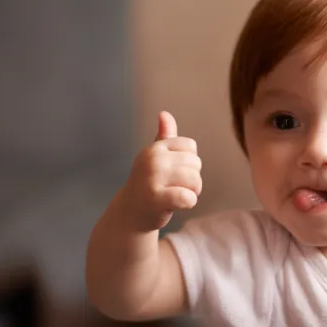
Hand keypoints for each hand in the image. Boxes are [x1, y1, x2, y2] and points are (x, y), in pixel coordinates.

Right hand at [122, 111, 201, 230]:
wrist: (131, 213)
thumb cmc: (148, 183)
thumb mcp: (154, 157)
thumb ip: (164, 136)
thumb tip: (164, 113)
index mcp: (155, 148)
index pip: (191, 146)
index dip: (189, 162)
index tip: (175, 172)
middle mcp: (153, 159)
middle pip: (195, 163)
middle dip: (192, 178)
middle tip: (176, 187)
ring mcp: (153, 178)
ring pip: (195, 181)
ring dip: (192, 192)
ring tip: (177, 196)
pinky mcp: (156, 198)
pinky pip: (188, 198)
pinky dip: (189, 203)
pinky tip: (178, 205)